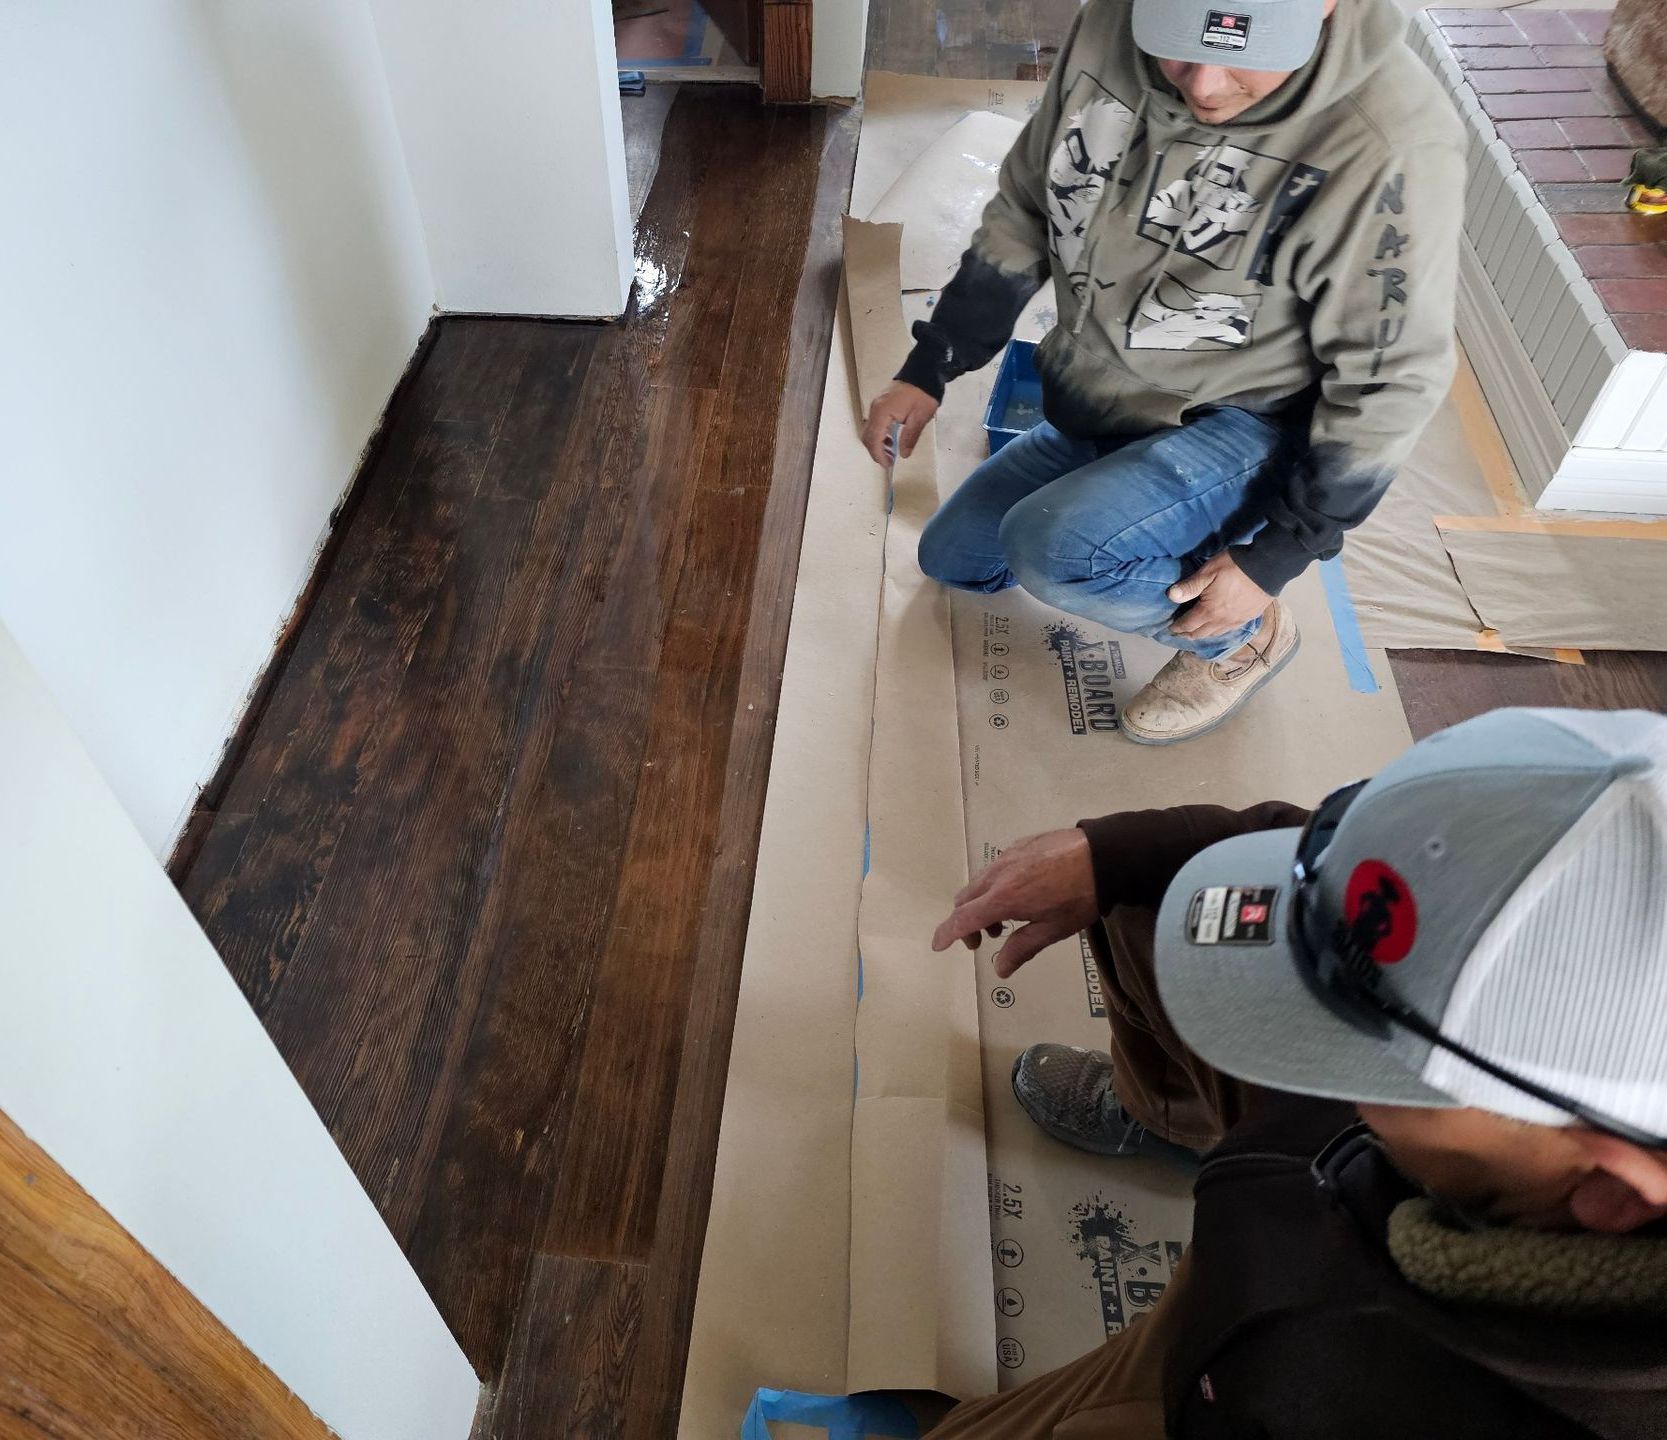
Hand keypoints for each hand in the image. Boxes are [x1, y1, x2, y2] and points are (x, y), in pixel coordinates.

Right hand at [861, 381, 939, 467]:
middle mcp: (875, 409)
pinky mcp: (880, 404)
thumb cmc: (923, 394)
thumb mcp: (920, 418)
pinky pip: (874, 423)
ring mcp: (876, 405)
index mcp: (883, 412)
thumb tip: (904, 455)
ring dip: (877, 443)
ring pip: (869, 430)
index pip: (874, 439)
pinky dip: (879, 435)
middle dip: (876, 451)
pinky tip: (890, 439)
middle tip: (889, 461)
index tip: (887, 465)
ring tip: (891, 452)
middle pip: (867, 436)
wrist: (923, 372)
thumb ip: (909, 437)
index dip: (879, 454)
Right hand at [931, 828, 1099, 979]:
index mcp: (1003, 898)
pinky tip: (1020, 894)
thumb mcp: (1053, 930)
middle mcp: (997, 875)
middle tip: (986, 940)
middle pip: (964, 899)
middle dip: (966, 922)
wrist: (1104, 855)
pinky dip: (994, 886)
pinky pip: (994, 868)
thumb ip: (1022, 949)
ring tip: (1006, 920)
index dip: (947, 934)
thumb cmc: (1080, 897)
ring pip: (978, 882)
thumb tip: (1001, 969)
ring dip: (981, 904)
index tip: (938, 945)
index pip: (963, 919)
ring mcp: (1007, 856)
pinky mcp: (1019, 845)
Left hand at [1167, 552, 1270, 640]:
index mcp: (1209, 611)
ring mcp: (1237, 621)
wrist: (1268, 567)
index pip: (1189, 624)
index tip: (1171, 628)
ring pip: (1215, 634)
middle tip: (1181, 632)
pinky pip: (1229, 630)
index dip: (1178, 627)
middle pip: (1201, 633)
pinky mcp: (1248, 618)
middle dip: (1188, 634)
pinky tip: (1218, 627)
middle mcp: (1222, 621)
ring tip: (1196, 632)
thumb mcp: (1208, 572)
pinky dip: (1218, 631)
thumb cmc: (1235, 567)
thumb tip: (1171, 596)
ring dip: (1203, 634)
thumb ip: (1190, 586)